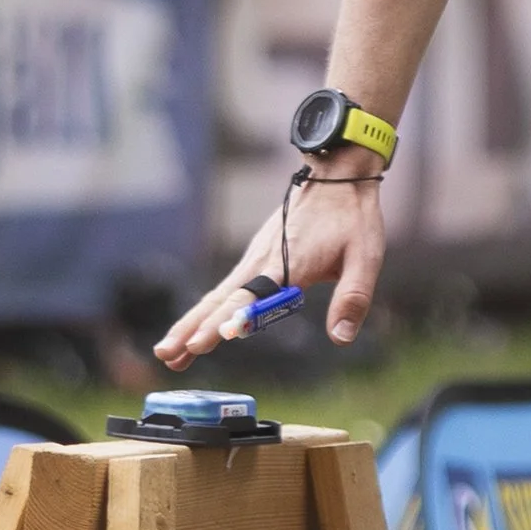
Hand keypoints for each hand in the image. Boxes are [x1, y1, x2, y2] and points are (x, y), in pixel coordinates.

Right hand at [156, 168, 385, 360]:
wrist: (339, 174)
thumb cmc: (352, 217)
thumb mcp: (365, 257)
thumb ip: (353, 299)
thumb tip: (340, 338)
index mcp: (289, 265)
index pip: (249, 300)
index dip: (225, 323)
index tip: (199, 344)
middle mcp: (264, 261)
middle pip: (220, 300)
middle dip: (191, 329)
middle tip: (165, 355)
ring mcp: (257, 256)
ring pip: (217, 294)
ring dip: (190, 322)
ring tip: (167, 352)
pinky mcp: (258, 255)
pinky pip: (227, 286)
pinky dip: (206, 309)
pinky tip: (196, 325)